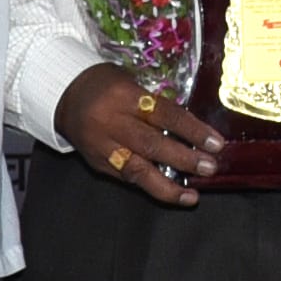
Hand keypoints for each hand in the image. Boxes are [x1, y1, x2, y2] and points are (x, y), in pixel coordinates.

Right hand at [57, 61, 221, 205]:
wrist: (64, 94)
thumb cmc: (107, 85)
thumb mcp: (132, 83)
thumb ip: (157, 105)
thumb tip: (193, 131)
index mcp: (125, 96)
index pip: (165, 115)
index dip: (193, 130)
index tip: (216, 143)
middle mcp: (112, 122)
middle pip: (152, 144)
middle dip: (184, 159)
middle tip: (210, 167)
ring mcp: (103, 146)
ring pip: (136, 171)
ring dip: (167, 187)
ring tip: (191, 197)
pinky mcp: (97, 163)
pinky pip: (127, 178)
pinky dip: (150, 186)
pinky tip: (170, 192)